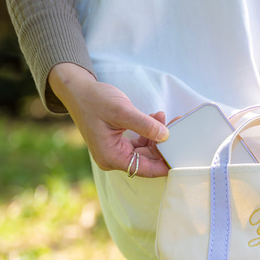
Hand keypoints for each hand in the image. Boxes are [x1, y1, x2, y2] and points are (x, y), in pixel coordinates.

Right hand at [49, 63, 169, 176]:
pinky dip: (150, 132)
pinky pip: (141, 142)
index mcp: (111, 157)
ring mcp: (117, 151)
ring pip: (146, 150)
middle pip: (147, 161)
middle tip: (179, 129)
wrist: (78, 90)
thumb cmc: (94, 100)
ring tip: (167, 119)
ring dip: (158, 136)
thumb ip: (145, 125)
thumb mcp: (122, 111)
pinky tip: (156, 118)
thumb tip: (166, 136)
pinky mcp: (120, 143)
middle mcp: (113, 158)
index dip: (164, 164)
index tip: (181, 157)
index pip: (144, 169)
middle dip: (164, 146)